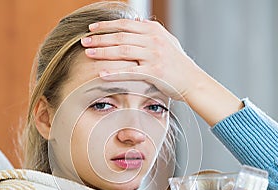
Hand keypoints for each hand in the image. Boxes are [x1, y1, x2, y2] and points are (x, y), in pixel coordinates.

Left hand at [82, 19, 243, 125]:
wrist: (193, 81)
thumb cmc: (178, 63)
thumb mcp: (167, 41)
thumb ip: (151, 30)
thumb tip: (136, 20)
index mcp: (155, 31)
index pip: (126, 25)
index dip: (107, 26)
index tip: (92, 28)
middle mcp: (154, 41)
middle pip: (121, 36)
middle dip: (101, 38)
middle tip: (85, 41)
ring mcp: (154, 56)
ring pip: (123, 51)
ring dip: (103, 51)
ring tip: (89, 53)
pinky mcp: (154, 73)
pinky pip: (130, 72)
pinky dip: (114, 72)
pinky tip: (101, 74)